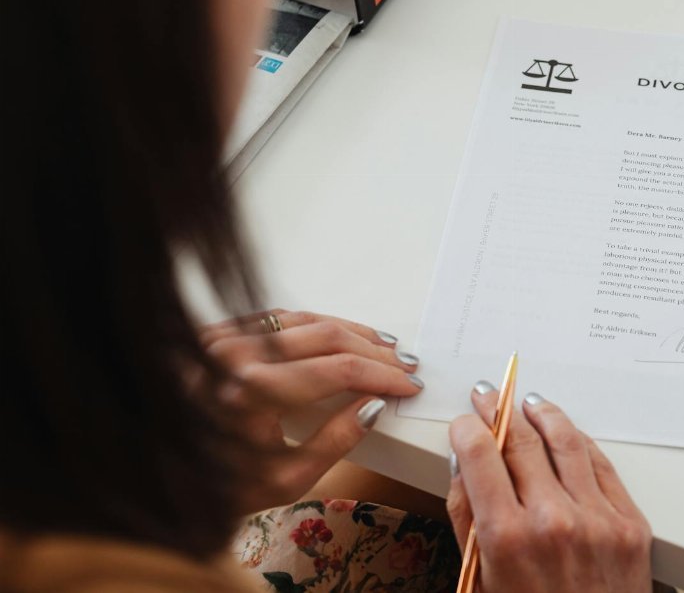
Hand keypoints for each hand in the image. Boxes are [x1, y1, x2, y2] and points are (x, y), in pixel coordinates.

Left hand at [200, 309, 423, 513]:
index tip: (409, 386)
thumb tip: (374, 405)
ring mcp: (222, 337)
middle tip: (404, 365)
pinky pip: (277, 318)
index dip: (382, 376)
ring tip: (383, 345)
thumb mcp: (285, 479)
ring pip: (304, 319)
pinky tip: (338, 334)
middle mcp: (235, 354)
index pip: (339, 369)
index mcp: (252, 391)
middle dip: (374, 350)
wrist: (154, 476)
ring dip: (350, 331)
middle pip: (328, 336)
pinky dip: (315, 324)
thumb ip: (336, 440)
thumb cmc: (215, 486)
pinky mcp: (216, 333)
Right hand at [446, 386, 652, 592]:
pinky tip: (567, 433)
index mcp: (507, 537)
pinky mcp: (630, 524)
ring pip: (566, 442)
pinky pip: (601, 467)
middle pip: (522, 441)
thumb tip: (463, 466)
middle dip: (501, 411)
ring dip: (544, 414)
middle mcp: (554, 520)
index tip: (463, 422)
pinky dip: (580, 442)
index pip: (481, 455)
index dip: (468, 429)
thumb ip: (467, 519)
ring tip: (529, 403)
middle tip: (490, 396)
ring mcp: (597, 519)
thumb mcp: (480, 579)